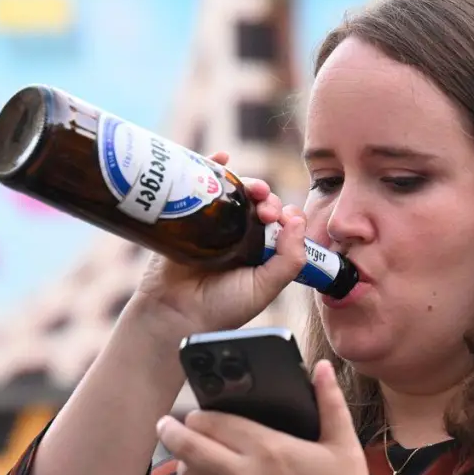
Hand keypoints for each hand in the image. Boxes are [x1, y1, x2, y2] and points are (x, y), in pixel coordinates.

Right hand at [128, 150, 308, 339]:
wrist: (175, 316)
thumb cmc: (220, 308)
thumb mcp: (265, 288)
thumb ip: (289, 259)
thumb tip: (298, 220)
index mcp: (259, 251)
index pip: (279, 222)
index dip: (285, 215)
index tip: (283, 220)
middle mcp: (237, 235)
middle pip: (257, 203)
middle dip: (267, 199)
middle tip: (266, 211)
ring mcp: (212, 224)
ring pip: (233, 192)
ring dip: (247, 182)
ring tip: (252, 189)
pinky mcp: (186, 216)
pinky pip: (200, 185)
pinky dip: (211, 166)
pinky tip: (221, 159)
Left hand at [155, 360, 382, 474]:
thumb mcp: (343, 444)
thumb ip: (329, 401)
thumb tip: (321, 366)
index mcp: (267, 449)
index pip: (212, 423)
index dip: (199, 415)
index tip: (196, 412)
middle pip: (188, 448)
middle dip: (172, 433)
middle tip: (167, 426)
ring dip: (186, 465)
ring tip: (192, 459)